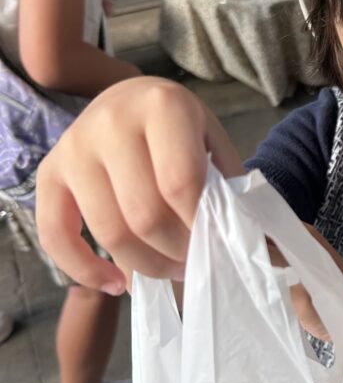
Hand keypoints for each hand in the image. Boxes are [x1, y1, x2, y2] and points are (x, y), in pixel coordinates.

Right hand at [36, 77, 243, 293]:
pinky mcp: (49, 172)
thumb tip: (253, 249)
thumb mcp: (212, 140)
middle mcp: (111, 122)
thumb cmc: (179, 128)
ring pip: (109, 232)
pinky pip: (55, 235)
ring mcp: (74, 147)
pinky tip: (115, 284)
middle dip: (176, 252)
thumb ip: (228, 186)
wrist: (128, 99)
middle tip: (194, 261)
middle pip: (145, 214)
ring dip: (145, 265)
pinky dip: (83, 270)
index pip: (181, 183)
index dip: (199, 226)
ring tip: (169, 268)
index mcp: (162, 106)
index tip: (214, 245)